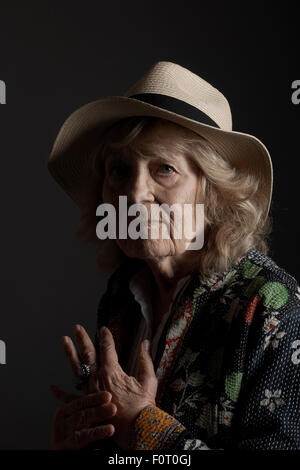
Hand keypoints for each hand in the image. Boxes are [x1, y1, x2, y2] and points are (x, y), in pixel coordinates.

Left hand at [60, 323, 157, 449]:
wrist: (137, 430)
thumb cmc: (143, 408)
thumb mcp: (148, 381)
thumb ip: (145, 360)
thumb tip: (145, 343)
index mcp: (112, 372)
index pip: (108, 348)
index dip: (106, 337)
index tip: (103, 329)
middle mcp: (98, 379)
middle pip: (88, 354)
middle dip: (83, 339)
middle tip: (77, 328)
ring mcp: (90, 392)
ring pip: (77, 368)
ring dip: (70, 353)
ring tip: (64, 340)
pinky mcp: (88, 406)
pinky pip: (71, 398)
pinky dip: (61, 393)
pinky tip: (52, 388)